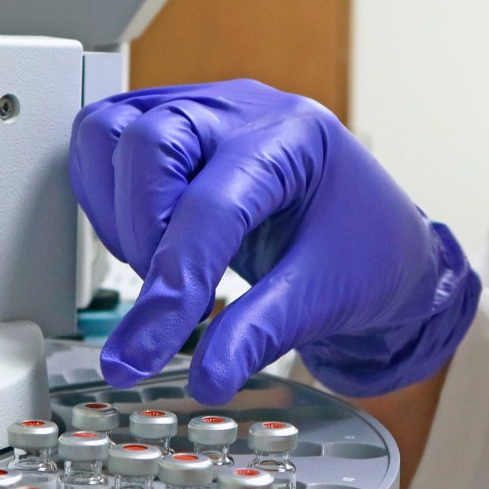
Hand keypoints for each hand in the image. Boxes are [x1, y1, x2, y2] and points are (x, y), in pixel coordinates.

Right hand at [70, 80, 479, 402]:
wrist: (381, 239)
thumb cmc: (369, 252)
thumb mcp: (326, 297)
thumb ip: (260, 334)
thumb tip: (207, 378)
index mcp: (295, 138)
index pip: (211, 207)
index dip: (172, 286)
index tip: (144, 353)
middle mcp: (242, 110)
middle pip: (149, 144)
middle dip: (144, 235)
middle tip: (172, 298)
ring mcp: (202, 111)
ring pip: (111, 132)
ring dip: (118, 213)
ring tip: (161, 266)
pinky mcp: (172, 129)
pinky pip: (106, 143)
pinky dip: (108, 199)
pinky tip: (147, 243)